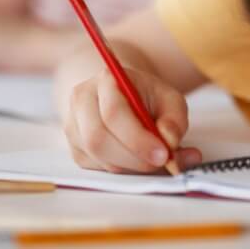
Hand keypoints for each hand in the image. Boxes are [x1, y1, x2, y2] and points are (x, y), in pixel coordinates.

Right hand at [61, 65, 200, 173]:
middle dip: (133, 158)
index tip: (163, 154)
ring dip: (129, 165)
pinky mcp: (76, 148)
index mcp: (107, 79)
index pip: (114, 113)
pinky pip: (95, 167)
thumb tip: (169, 142)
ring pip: (96, 156)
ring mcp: (74, 125)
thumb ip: (174, 121)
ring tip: (151, 159)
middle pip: (97, 138)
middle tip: (161, 162)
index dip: (138, 139)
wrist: (123, 95)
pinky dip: (120, 169)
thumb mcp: (170, 100)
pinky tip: (135, 159)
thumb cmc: (147, 97)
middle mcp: (82, 100)